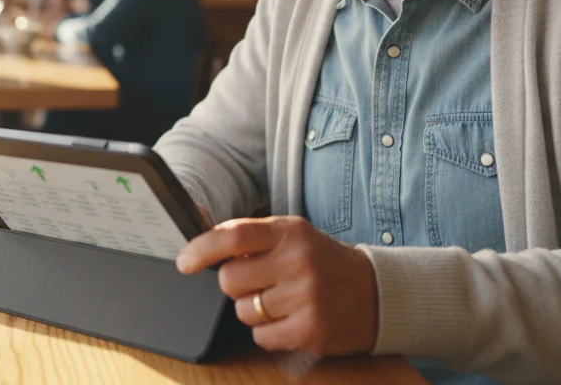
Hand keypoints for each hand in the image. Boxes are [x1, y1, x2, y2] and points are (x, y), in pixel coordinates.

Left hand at [175, 216, 377, 355]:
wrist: (377, 292)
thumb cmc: (322, 261)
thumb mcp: (292, 235)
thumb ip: (249, 235)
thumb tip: (195, 223)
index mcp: (289, 231)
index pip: (233, 236)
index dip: (201, 249)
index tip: (184, 262)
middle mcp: (298, 261)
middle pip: (229, 281)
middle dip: (235, 286)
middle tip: (258, 282)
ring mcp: (306, 297)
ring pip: (243, 311)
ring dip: (253, 310)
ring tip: (281, 301)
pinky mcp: (310, 330)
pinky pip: (261, 337)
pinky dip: (269, 332)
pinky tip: (291, 319)